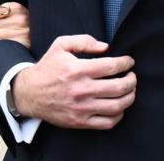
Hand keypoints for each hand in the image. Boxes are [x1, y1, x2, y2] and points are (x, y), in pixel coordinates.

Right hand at [11, 34, 135, 128]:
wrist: (30, 93)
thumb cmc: (48, 67)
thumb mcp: (61, 45)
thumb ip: (84, 41)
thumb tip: (105, 47)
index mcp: (77, 69)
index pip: (110, 66)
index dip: (125, 63)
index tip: (129, 61)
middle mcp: (81, 89)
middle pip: (118, 87)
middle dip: (131, 80)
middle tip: (132, 76)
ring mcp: (82, 108)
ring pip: (116, 106)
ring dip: (129, 97)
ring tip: (130, 90)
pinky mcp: (80, 121)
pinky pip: (107, 122)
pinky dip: (119, 115)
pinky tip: (119, 106)